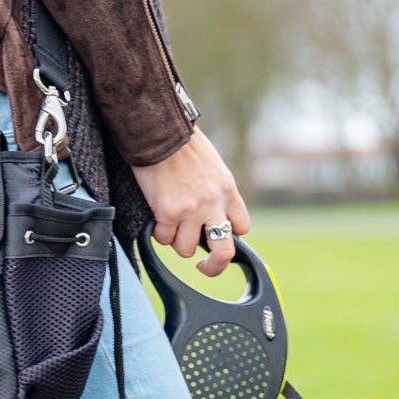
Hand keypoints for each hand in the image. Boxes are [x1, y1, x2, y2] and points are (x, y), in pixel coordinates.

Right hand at [130, 128, 251, 276]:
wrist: (161, 131)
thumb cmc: (182, 143)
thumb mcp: (212, 166)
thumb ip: (214, 190)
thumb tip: (209, 210)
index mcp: (228, 190)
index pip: (242, 227)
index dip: (229, 234)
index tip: (216, 232)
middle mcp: (213, 204)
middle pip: (224, 252)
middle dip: (214, 266)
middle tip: (203, 266)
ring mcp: (191, 211)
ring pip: (186, 249)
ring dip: (176, 242)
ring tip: (170, 226)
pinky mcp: (167, 212)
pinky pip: (163, 239)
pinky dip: (158, 233)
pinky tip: (156, 218)